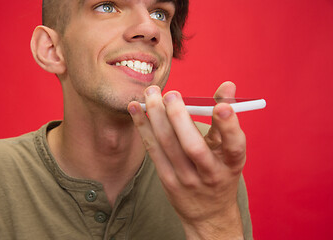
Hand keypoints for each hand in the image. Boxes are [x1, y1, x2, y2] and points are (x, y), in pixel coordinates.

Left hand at [128, 82, 244, 239]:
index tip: (221, 107)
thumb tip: (228, 84)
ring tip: (150, 93)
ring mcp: (186, 179)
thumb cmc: (220, 174)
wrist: (209, 214)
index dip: (229, 126)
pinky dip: (143, 127)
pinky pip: (153, 150)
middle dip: (179, 117)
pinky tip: (136, 109)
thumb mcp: (228, 150)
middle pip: (193, 146)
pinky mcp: (167, 180)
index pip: (234, 146)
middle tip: (171, 94)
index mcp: (232, 164)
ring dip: (156, 116)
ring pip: (168, 145)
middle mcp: (210, 174)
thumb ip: (225, 118)